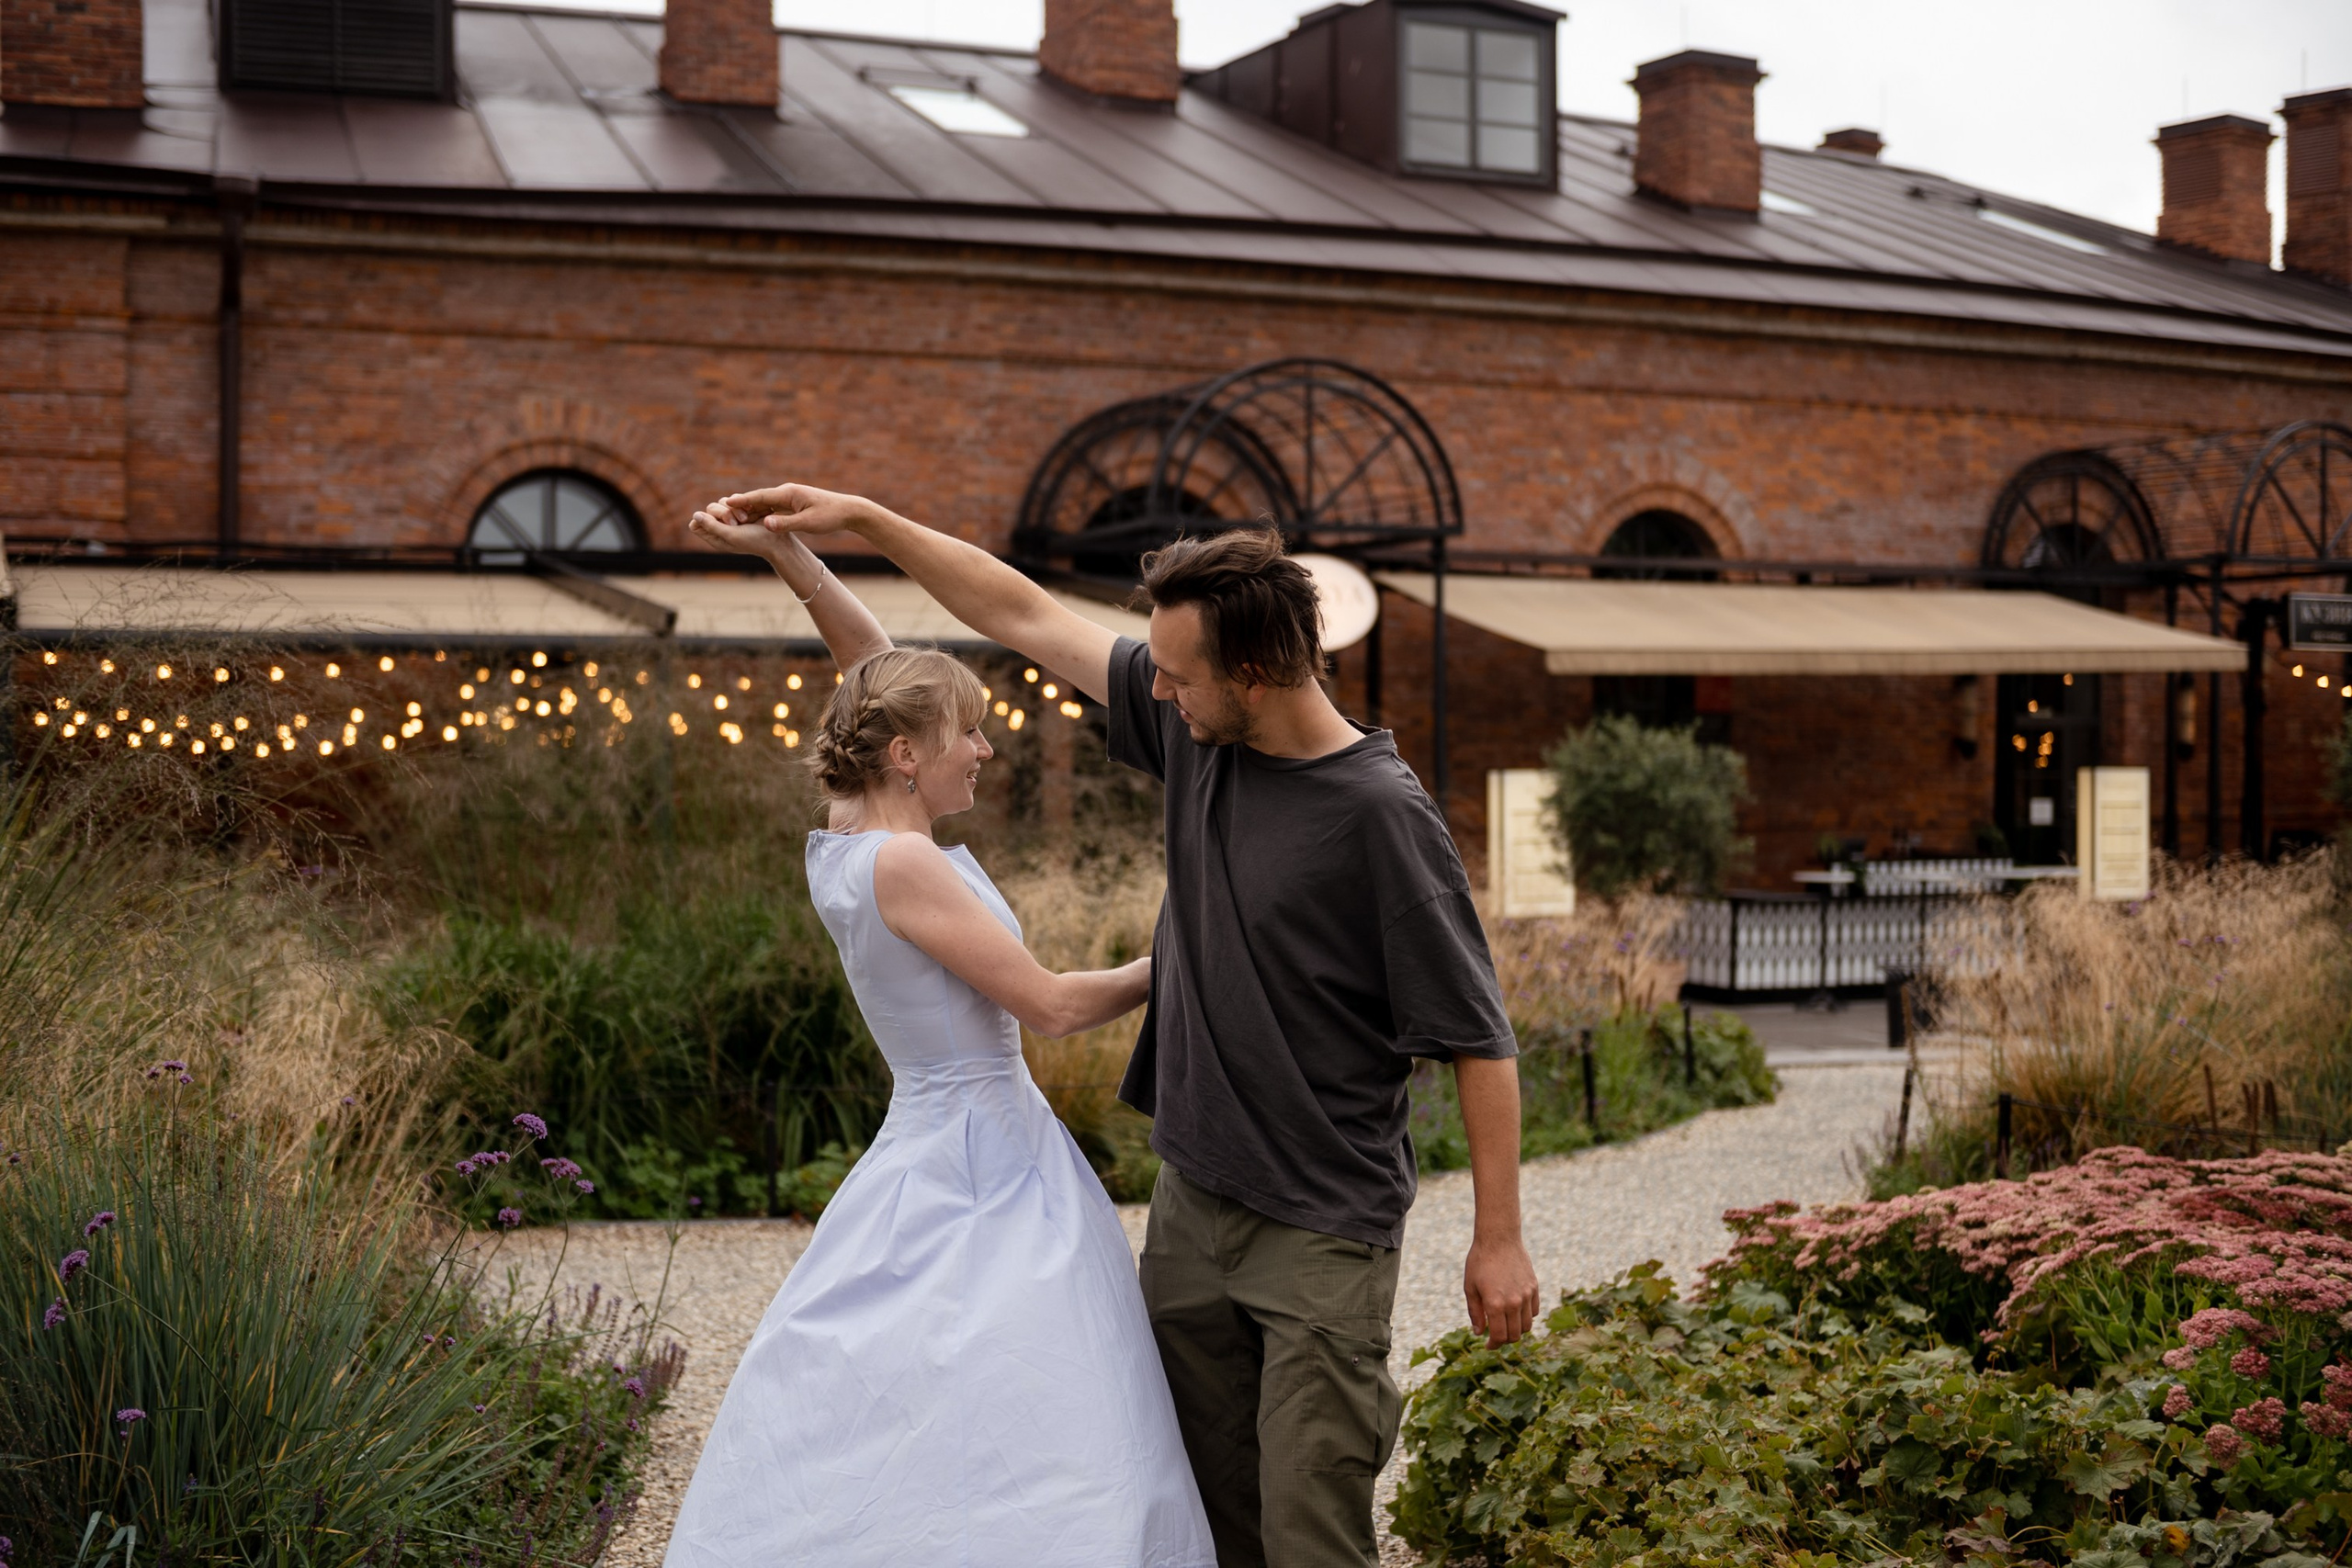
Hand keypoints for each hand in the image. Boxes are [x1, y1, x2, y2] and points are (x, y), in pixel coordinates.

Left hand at [687, 506, 783, 558]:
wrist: (777, 540)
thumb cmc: (755, 541)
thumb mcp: (731, 535)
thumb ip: (711, 526)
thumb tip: (695, 515)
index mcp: (715, 537)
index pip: (696, 525)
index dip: (701, 520)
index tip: (714, 521)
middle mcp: (721, 528)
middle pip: (709, 510)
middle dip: (722, 513)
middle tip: (736, 523)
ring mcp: (731, 518)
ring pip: (721, 502)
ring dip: (734, 508)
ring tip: (746, 518)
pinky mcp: (741, 510)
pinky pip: (733, 500)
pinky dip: (740, 503)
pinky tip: (749, 511)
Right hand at [714, 483, 872, 539]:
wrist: (849, 511)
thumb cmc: (830, 516)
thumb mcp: (809, 522)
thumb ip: (786, 524)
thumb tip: (765, 524)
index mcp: (788, 493)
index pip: (760, 496)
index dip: (742, 500)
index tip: (725, 502)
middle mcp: (787, 493)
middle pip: (759, 499)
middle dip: (741, 504)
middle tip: (721, 509)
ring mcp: (790, 498)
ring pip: (764, 504)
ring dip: (749, 509)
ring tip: (731, 515)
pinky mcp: (794, 505)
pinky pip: (772, 508)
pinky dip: (761, 513)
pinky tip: (752, 519)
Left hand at [1463, 1234, 1539, 1347]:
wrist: (1498, 1238)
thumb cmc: (1479, 1261)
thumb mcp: (1470, 1288)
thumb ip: (1475, 1312)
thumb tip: (1479, 1333)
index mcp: (1495, 1304)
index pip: (1499, 1336)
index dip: (1493, 1345)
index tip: (1488, 1345)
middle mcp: (1514, 1302)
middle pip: (1515, 1335)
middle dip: (1504, 1339)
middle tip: (1495, 1335)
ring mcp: (1526, 1295)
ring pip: (1527, 1325)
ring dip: (1516, 1330)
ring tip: (1505, 1324)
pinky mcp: (1534, 1287)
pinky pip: (1534, 1311)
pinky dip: (1526, 1316)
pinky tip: (1515, 1311)